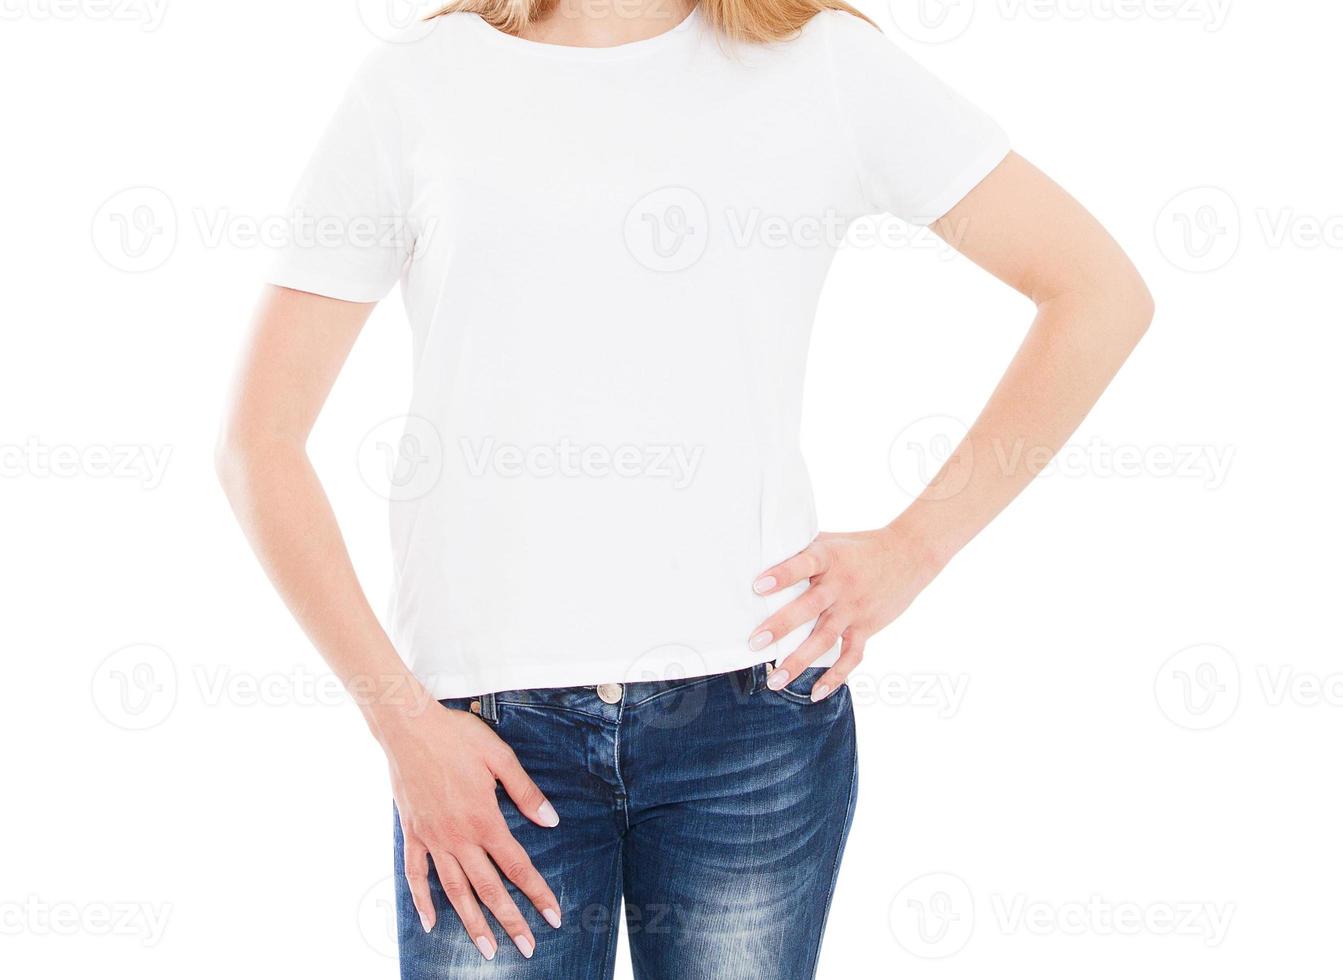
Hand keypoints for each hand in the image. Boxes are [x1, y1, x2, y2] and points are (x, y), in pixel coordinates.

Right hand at [378, 702, 562, 960]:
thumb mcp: (500, 757)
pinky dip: (421, 900)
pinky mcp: (412, 833)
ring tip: (485, 949)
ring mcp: (433, 839)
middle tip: (527, 949)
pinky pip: (416, 874)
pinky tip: (429, 922)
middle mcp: (459, 837)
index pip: (517, 866)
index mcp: (484, 820)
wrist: (409, 728)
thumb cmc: (457, 737)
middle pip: (489, 889)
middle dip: (510, 921)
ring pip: (454, 890)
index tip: (553, 917)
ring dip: (471, 922)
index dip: (537, 893)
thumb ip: (525, 793)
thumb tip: (551, 821)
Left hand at [749, 523, 944, 700]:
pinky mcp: (866, 628)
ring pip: (825, 638)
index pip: (804, 564)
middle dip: (781, 626)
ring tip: (776, 680)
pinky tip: (816, 693)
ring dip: (800, 661)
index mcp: (829, 558)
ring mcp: (854, 609)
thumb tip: (761, 552)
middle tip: (755, 642)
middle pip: (809, 607)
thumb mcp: (831, 542)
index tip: (758, 586)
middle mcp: (841, 585)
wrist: (909, 555)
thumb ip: (802, 550)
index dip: (783, 574)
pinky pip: (851, 656)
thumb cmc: (859, 548)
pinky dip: (835, 677)